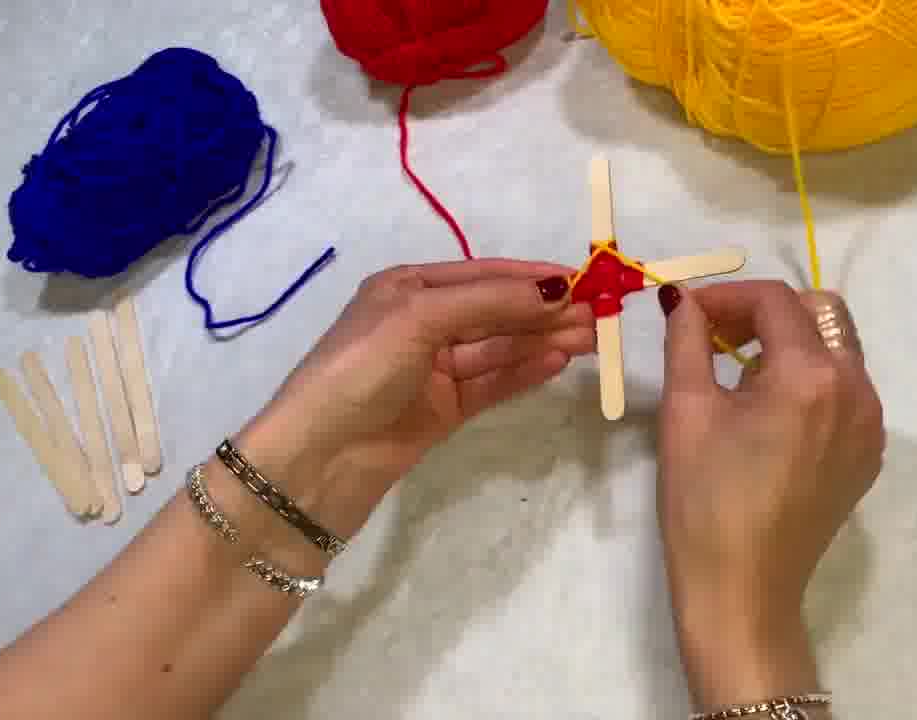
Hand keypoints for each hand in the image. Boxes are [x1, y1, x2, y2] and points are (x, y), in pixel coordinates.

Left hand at [235, 259, 594, 536]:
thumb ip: (488, 301)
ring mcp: (433, 370)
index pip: (483, 274)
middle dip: (546, 311)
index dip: (532, 278)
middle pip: (496, 311)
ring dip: (543, 341)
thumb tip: (556, 289)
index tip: (583, 280)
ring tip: (592, 339)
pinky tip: (558, 362)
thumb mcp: (418, 318)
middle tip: (601, 314)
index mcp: (406, 288)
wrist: (314, 461)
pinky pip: (493, 384)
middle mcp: (422, 323)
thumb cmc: (358, 372)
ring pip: (500, 349)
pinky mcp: (443, 411)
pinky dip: (525, 372)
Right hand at [655, 281, 884, 708]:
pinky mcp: (868, 453)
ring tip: (740, 375)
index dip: (727, 296)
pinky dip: (811, 380)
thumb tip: (684, 300)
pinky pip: (847, 390)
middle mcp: (857, 390)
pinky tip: (770, 412)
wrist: (742, 590)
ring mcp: (870, 425)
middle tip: (717, 335)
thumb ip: (688, 340)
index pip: (775, 301)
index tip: (689, 312)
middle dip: (766, 312)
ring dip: (791, 343)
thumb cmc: (704, 501)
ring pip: (838, 349)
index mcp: (811, 376)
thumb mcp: (686, 410)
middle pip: (820, 312)